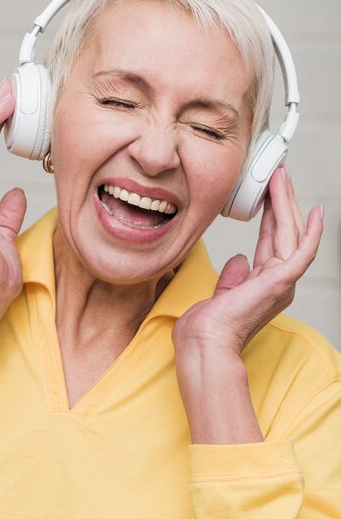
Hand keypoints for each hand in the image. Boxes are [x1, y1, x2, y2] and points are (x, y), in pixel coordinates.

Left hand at [172, 165, 323, 355]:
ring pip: (291, 233)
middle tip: (279, 175)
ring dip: (287, 203)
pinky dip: (311, 232)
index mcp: (264, 284)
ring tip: (282, 178)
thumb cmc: (206, 328)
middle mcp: (278, 282)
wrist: (204, 343)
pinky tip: (314, 211)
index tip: (269, 193)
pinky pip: (302, 251)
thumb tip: (239, 260)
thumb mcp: (222, 294)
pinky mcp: (281, 281)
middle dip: (282, 201)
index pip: (272, 241)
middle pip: (285, 232)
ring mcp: (282, 282)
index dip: (272, 215)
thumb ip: (234, 277)